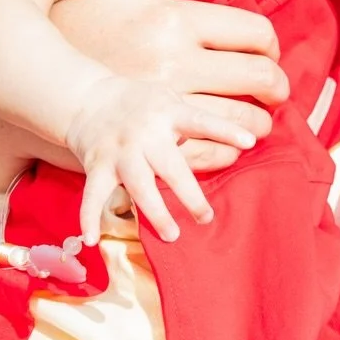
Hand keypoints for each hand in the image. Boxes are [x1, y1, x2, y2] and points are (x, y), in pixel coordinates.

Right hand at [56, 0, 288, 144]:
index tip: (266, 50)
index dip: (271, 43)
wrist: (29, 64)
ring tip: (254, 115)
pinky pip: (210, 155)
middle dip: (277, 85)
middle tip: (272, 88)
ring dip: (259, 120)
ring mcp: (162, 107)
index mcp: (172, 18)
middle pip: (260, 79)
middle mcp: (173, 63)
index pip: (255, 34)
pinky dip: (229, 150)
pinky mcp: (149, 140)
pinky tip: (226, 141)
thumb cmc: (77, 7)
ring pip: (242, 122)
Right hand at [65, 69, 256, 244]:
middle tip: (206, 218)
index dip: (225, 129)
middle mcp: (145, 134)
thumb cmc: (141, 105)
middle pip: (171, 167)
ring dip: (155, 213)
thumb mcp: (170, 99)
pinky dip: (89, 218)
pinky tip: (91, 241)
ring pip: (139, 186)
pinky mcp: (97, 166)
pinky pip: (92, 195)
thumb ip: (198, 121)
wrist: (89, 98)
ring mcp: (120, 152)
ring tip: (172, 234)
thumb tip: (248, 140)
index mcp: (168, 113)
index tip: (250, 141)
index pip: (201, 121)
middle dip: (190, 195)